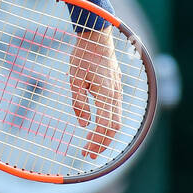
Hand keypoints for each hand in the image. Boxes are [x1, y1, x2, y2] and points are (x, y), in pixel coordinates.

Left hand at [69, 26, 122, 160]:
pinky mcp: (116, 90)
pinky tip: (97, 131)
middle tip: (86, 155)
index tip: (83, 151)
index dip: (95, 142)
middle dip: (101, 144)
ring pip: (117, 122)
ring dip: (105, 137)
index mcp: (105, 93)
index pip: (104, 126)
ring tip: (91, 147)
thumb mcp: (74, 80)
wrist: (97, 37)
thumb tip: (84, 124)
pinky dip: (108, 127)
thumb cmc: (82, 56)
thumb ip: (79, 103)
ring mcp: (118, 92)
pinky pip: (116, 113)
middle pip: (114, 128)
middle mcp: (115, 95)